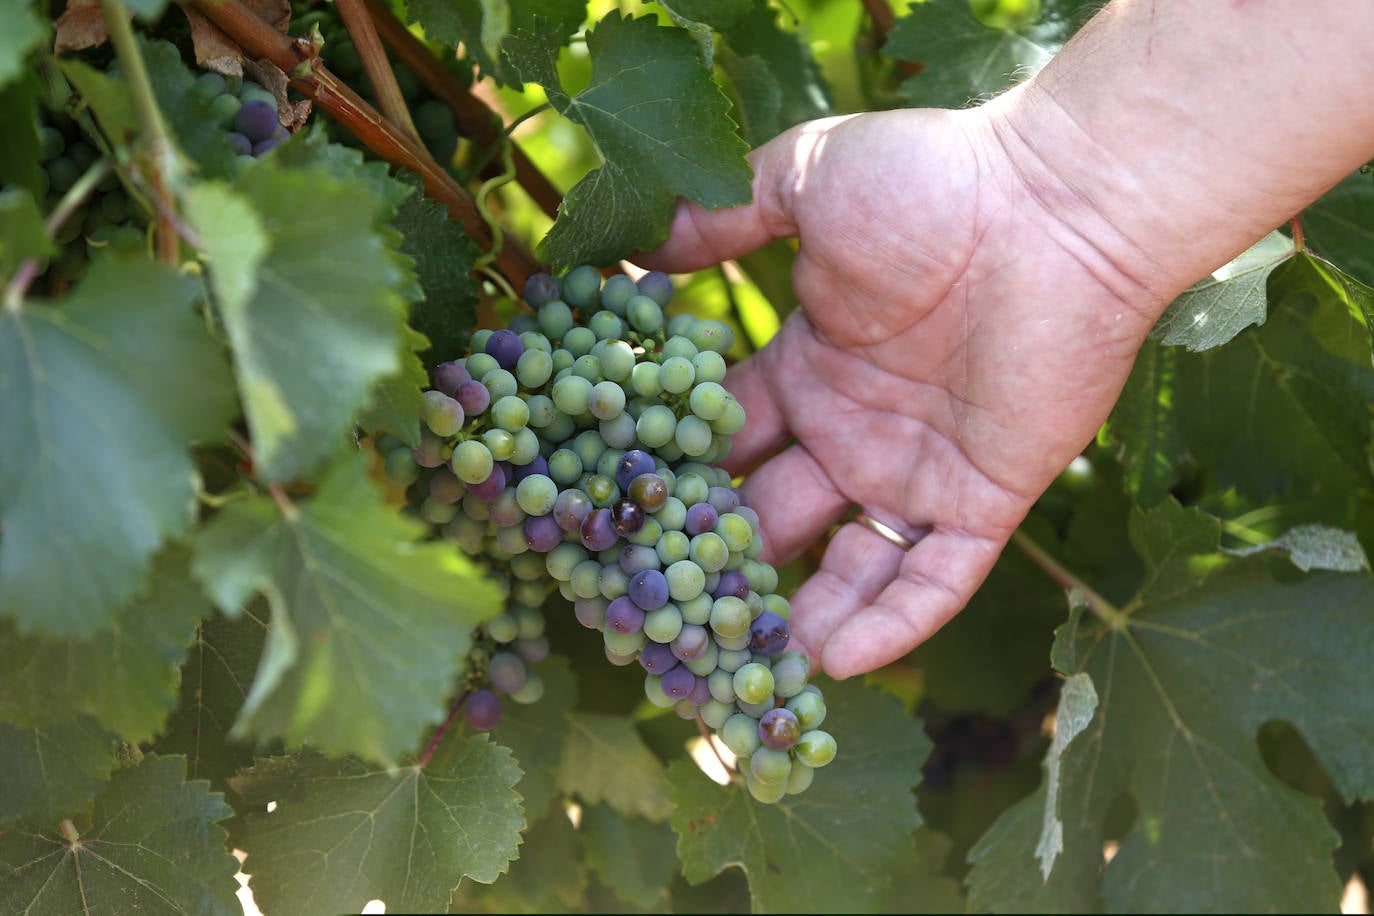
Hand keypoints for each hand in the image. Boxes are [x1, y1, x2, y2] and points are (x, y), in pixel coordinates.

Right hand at [639, 108, 1166, 677]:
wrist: (1058, 208)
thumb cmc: (932, 185)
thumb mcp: (807, 180)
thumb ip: (724, 215)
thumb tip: (638, 247)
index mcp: (809, 368)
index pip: (729, 440)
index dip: (680, 475)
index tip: (624, 519)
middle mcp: (855, 431)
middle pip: (774, 513)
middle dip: (724, 557)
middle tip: (664, 609)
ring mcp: (918, 473)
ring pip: (848, 568)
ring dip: (798, 616)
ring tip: (741, 665)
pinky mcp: (984, 502)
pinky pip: (933, 584)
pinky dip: (889, 627)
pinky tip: (833, 664)